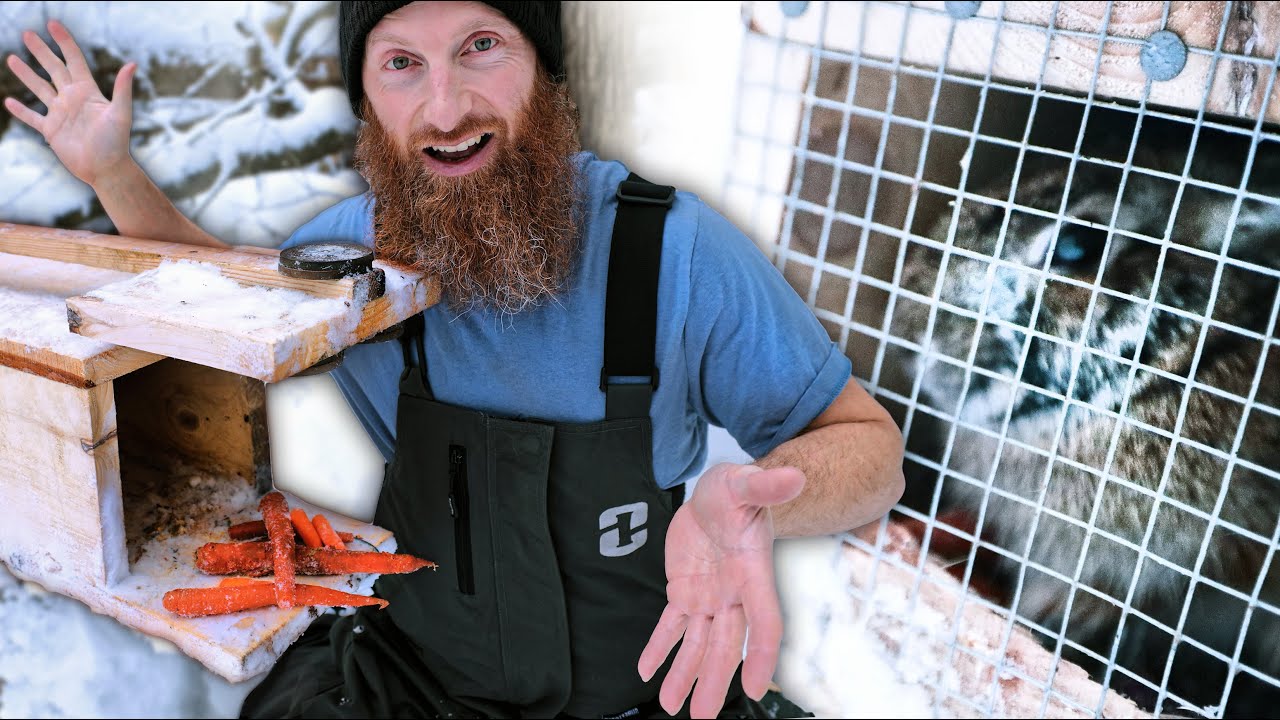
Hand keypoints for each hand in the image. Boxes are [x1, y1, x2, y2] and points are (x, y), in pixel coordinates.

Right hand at [4, 20, 136, 187]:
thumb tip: (132, 64)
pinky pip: (32, 118)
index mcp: (87, 91)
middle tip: (27, 34)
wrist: (106, 169)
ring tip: (12, 58)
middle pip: (53, 69)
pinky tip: (8, 101)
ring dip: (26, 74)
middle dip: (41, 52)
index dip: (64, 42)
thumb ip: (123, 89)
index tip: (52, 24)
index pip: (73, 60)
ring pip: (39, 88)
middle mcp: (72, 99)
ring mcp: (60, 114)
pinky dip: (21, 110)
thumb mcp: (120, 113)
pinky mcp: (51, 131)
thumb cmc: (116, 142)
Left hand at [638, 463, 804, 717]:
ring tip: (672, 706)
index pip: (763, 623)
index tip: (755, 689)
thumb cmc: (736, 490)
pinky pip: (671, 626)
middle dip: (714, 681)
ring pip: (697, 644)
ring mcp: (709, 597)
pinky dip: (659, 648)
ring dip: (685, 675)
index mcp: (753, 573)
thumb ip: (766, 484)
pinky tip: (648, 671)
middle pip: (726, 646)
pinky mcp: (684, 592)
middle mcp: (733, 593)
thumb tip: (793, 477)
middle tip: (703, 717)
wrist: (717, 495)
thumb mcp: (745, 483)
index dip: (760, 656)